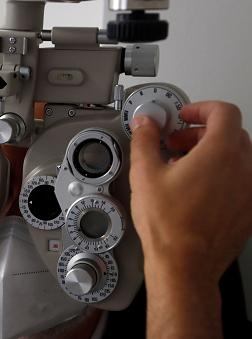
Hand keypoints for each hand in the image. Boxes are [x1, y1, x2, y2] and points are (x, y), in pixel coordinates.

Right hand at [129, 101, 251, 337]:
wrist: (184, 265)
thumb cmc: (169, 226)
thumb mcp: (145, 174)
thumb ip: (144, 140)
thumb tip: (144, 124)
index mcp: (220, 153)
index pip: (223, 112)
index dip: (201, 108)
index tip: (186, 115)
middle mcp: (243, 169)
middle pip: (230, 133)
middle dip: (200, 132)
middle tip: (177, 142)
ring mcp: (249, 190)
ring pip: (236, 157)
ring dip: (211, 153)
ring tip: (183, 166)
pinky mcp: (247, 209)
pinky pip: (239, 180)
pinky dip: (220, 174)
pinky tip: (194, 188)